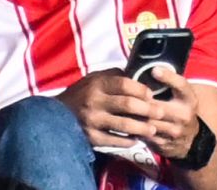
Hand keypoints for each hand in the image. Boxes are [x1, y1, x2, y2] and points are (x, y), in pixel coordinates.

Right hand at [58, 67, 200, 154]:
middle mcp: (94, 101)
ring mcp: (92, 121)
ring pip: (123, 124)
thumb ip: (115, 76)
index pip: (125, 85)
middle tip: (161, 112)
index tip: (152, 95)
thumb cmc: (82, 93)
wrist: (56, 114)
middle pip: (127, 105)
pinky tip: (136, 139)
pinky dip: (126, 141)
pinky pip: (113, 140)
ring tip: (153, 129)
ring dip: (141, 128)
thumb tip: (139, 76)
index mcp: (97, 84)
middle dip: (148, 109)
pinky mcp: (90, 137)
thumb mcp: (95, 78)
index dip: (141, 90)